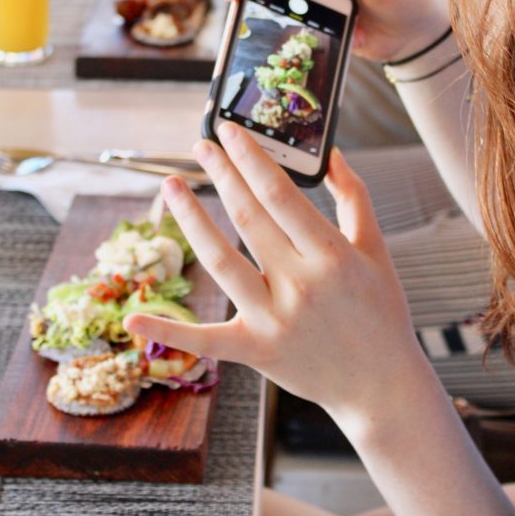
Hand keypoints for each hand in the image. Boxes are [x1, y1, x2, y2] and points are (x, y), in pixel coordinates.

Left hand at [123, 126, 423, 413]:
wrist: (381, 384)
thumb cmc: (381, 311)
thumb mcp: (376, 248)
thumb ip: (354, 196)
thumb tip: (331, 154)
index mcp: (332, 255)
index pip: (280, 195)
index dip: (251, 159)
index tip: (231, 132)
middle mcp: (300, 284)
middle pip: (247, 218)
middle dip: (221, 175)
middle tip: (201, 145)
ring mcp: (274, 320)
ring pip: (221, 261)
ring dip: (191, 221)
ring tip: (171, 186)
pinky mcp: (256, 350)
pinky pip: (206, 340)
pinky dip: (169, 330)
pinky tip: (133, 314)